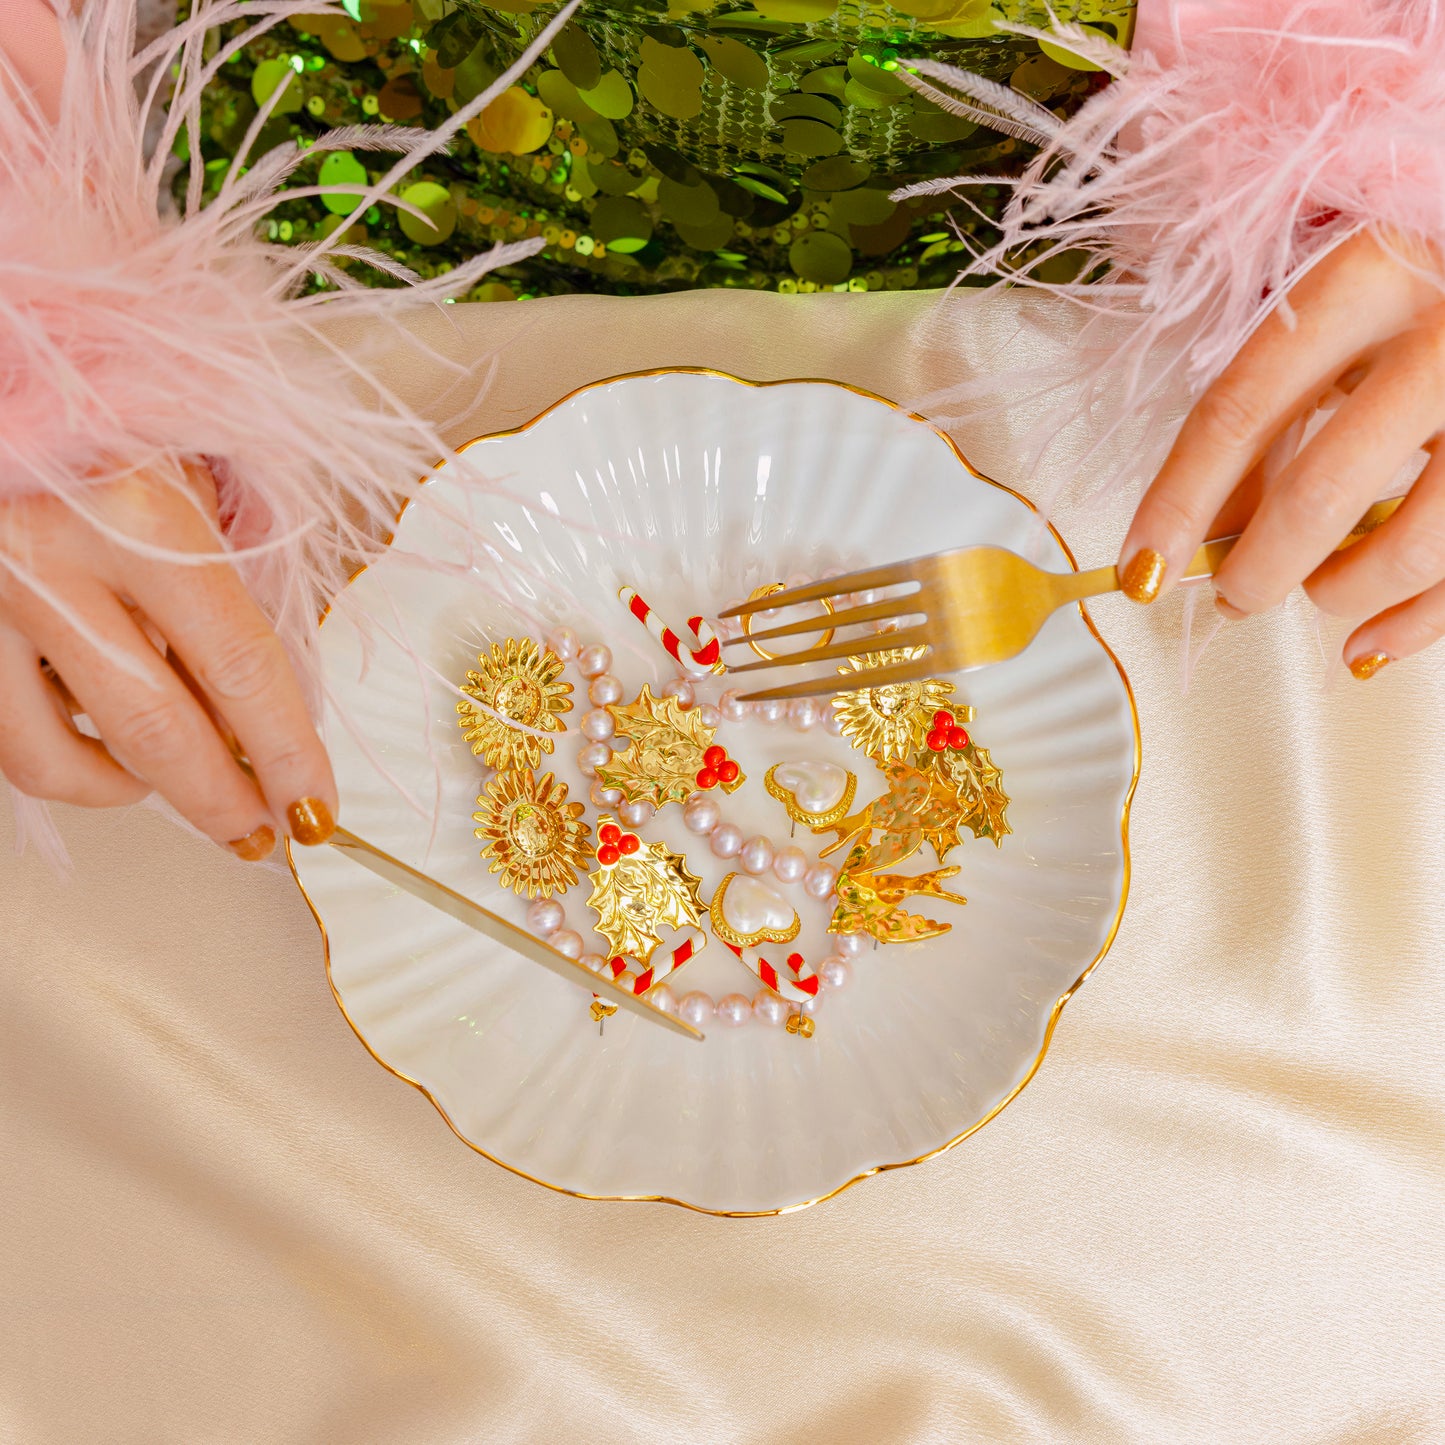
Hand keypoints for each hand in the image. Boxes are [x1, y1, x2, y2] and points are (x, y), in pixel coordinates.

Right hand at [0, 461, 336, 857]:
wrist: (0, 391)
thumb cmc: (90, 429)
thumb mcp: (182, 476)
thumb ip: (224, 582)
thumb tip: (260, 711)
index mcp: (138, 512)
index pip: (240, 667)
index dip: (287, 752)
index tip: (313, 803)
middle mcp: (50, 556)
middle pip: (157, 730)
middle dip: (221, 801)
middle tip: (257, 831)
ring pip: (59, 758)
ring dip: (131, 793)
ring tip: (174, 789)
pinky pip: (7, 737)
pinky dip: (63, 759)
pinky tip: (98, 747)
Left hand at [1118, 229, 1444, 679]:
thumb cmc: (1421, 292)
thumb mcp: (1336, 322)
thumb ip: (1269, 419)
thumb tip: (1208, 532)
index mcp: (1364, 282)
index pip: (1238, 413)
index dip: (1178, 503)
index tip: (1141, 568)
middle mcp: (1442, 337)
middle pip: (1320, 491)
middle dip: (1258, 571)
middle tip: (1233, 596)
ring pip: (1412, 545)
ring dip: (1341, 593)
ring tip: (1320, 594)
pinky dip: (1412, 625)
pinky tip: (1368, 642)